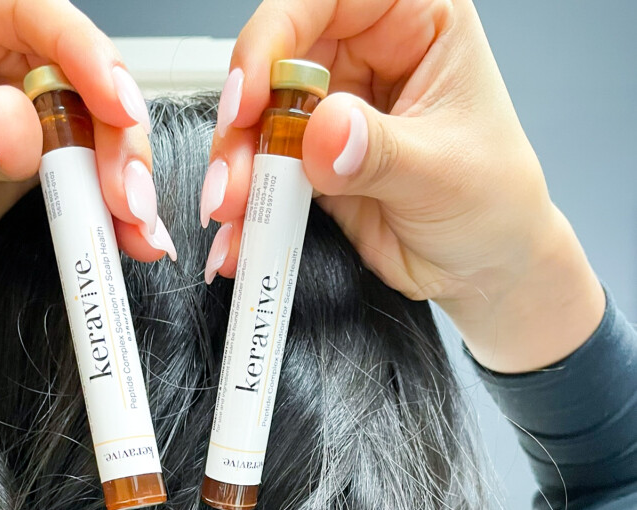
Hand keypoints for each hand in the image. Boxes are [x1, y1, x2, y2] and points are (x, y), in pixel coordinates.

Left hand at [0, 0, 173, 376]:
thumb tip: (21, 123)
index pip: (30, 12)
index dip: (83, 52)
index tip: (117, 106)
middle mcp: (1, 52)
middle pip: (86, 72)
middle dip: (117, 134)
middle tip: (126, 192)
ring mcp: (34, 101)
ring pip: (106, 122)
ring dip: (129, 175)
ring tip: (132, 224)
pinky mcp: (56, 149)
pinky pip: (103, 165)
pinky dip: (124, 203)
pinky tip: (135, 234)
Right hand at [202, 0, 604, 372]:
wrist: (485, 268)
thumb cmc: (492, 201)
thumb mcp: (442, 172)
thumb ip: (380, 151)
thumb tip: (322, 131)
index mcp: (412, 20)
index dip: (276, 37)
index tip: (252, 96)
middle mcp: (366, 54)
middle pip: (275, 60)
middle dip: (244, 121)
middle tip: (235, 176)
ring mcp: (334, 109)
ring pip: (259, 120)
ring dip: (237, 168)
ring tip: (234, 212)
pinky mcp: (312, 161)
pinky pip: (264, 173)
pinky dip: (246, 206)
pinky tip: (239, 236)